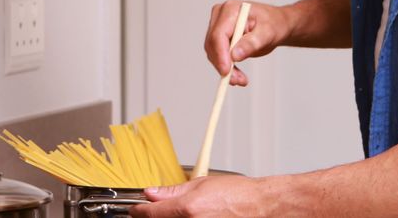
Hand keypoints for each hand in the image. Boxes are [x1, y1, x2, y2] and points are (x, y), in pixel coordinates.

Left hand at [128, 175, 270, 217]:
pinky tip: (193, 217)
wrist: (260, 207)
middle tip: (160, 209)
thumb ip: (173, 191)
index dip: (138, 210)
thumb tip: (152, 193)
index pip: (149, 213)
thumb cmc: (238, 195)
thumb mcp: (202, 184)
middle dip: (155, 216)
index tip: (136, 209)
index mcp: (187, 209)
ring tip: (186, 212)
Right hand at [205, 0, 292, 85]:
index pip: (219, 34)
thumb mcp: (268, 33)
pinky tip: (237, 75)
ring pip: (213, 53)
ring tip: (241, 80)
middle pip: (213, 45)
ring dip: (225, 69)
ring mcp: (218, 26)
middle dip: (223, 65)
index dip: (221, 54)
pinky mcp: (220, 37)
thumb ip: (251, 43)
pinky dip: (227, 67)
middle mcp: (220, 16)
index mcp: (231, 10)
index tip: (227, 71)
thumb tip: (235, 56)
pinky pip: (218, 55)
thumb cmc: (274, 23)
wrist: (277, 24)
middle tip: (237, 80)